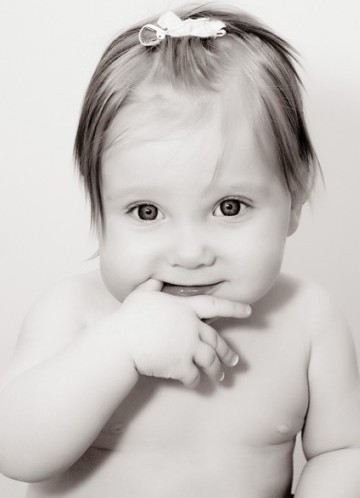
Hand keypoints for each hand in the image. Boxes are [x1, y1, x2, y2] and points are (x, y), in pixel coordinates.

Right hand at [115, 278, 250, 387]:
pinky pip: (194, 376)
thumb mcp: (142, 294)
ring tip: (221, 377)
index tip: (249, 311)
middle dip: (227, 352)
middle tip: (234, 361)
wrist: (122, 341)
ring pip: (210, 360)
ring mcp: (188, 347)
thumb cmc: (130, 316)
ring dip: (217, 371)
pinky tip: (196, 385)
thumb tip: (156, 278)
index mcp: (185, 308)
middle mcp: (191, 327)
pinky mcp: (181, 365)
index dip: (234, 307)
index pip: (215, 305)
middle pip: (216, 340)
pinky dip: (196, 382)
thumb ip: (153, 285)